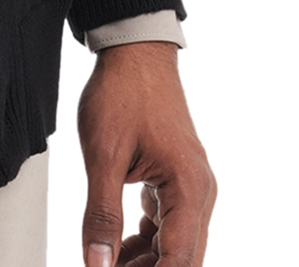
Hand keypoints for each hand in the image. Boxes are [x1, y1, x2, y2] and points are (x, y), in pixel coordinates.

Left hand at [77, 41, 214, 266]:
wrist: (135, 52)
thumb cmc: (123, 93)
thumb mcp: (104, 156)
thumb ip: (101, 215)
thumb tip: (98, 264)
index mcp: (189, 189)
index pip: (180, 263)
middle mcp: (200, 193)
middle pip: (182, 259)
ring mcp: (191, 186)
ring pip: (175, 245)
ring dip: (145, 261)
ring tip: (106, 260)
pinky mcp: (178, 180)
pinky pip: (168, 225)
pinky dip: (145, 241)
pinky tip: (117, 246)